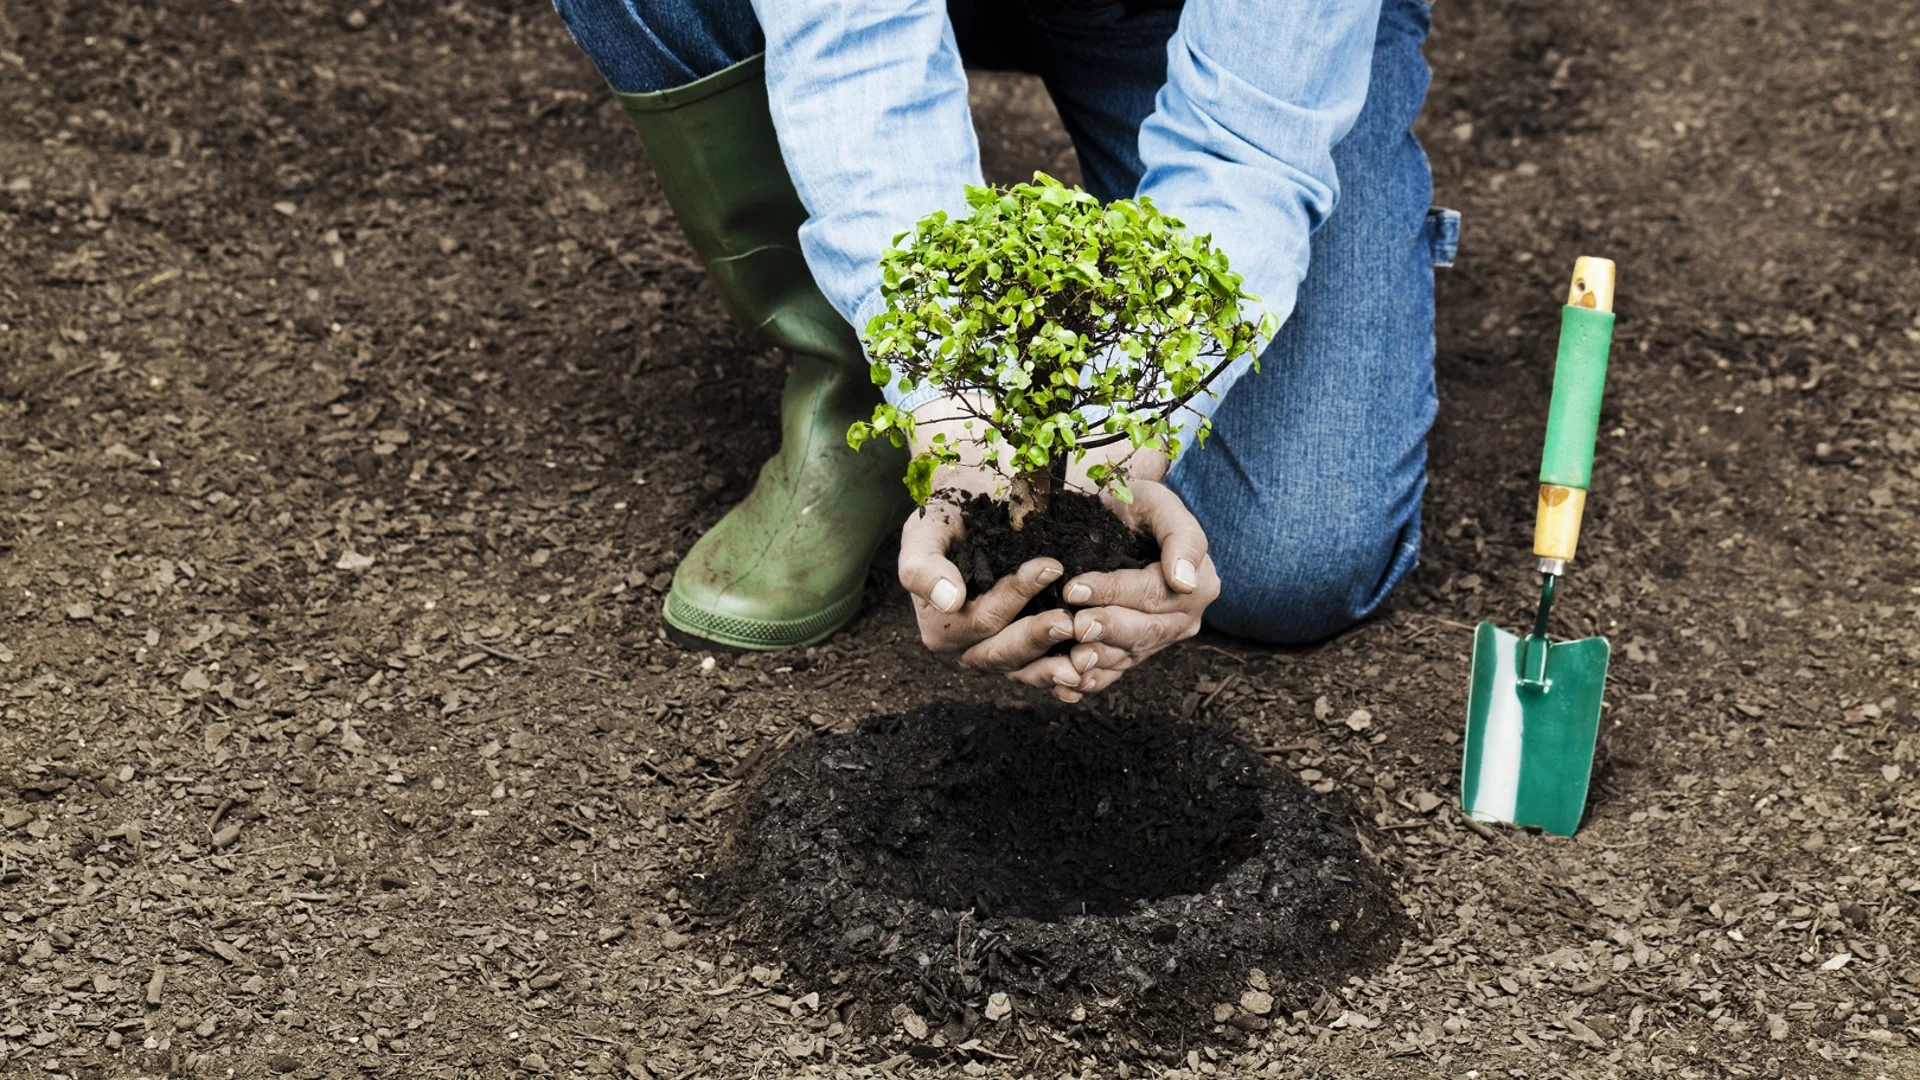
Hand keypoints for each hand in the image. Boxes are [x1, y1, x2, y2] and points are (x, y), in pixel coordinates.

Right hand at [894, 397, 1079, 687]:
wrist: (971, 507)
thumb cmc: (947, 516)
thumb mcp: (925, 530)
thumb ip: (924, 566)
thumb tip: (950, 600)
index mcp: (940, 626)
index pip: (980, 620)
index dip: (1013, 598)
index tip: (1049, 567)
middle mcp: (966, 648)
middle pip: (1002, 653)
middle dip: (1037, 637)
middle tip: (1070, 620)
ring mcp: (996, 653)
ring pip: (1024, 670)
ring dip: (1055, 667)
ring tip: (1088, 656)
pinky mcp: (1023, 652)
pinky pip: (1042, 671)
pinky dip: (1064, 676)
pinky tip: (1090, 674)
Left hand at [1032, 476, 1217, 701]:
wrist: (1118, 519)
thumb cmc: (1137, 504)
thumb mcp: (1159, 503)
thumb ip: (1181, 536)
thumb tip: (1185, 582)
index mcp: (1199, 583)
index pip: (1154, 592)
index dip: (1114, 592)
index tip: (1075, 587)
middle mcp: (1184, 617)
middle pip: (1145, 630)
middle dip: (1107, 629)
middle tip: (1074, 625)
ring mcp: (1160, 638)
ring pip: (1130, 655)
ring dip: (1100, 660)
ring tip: (1070, 659)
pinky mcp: (1136, 651)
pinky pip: (1117, 671)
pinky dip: (1093, 680)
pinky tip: (1068, 685)